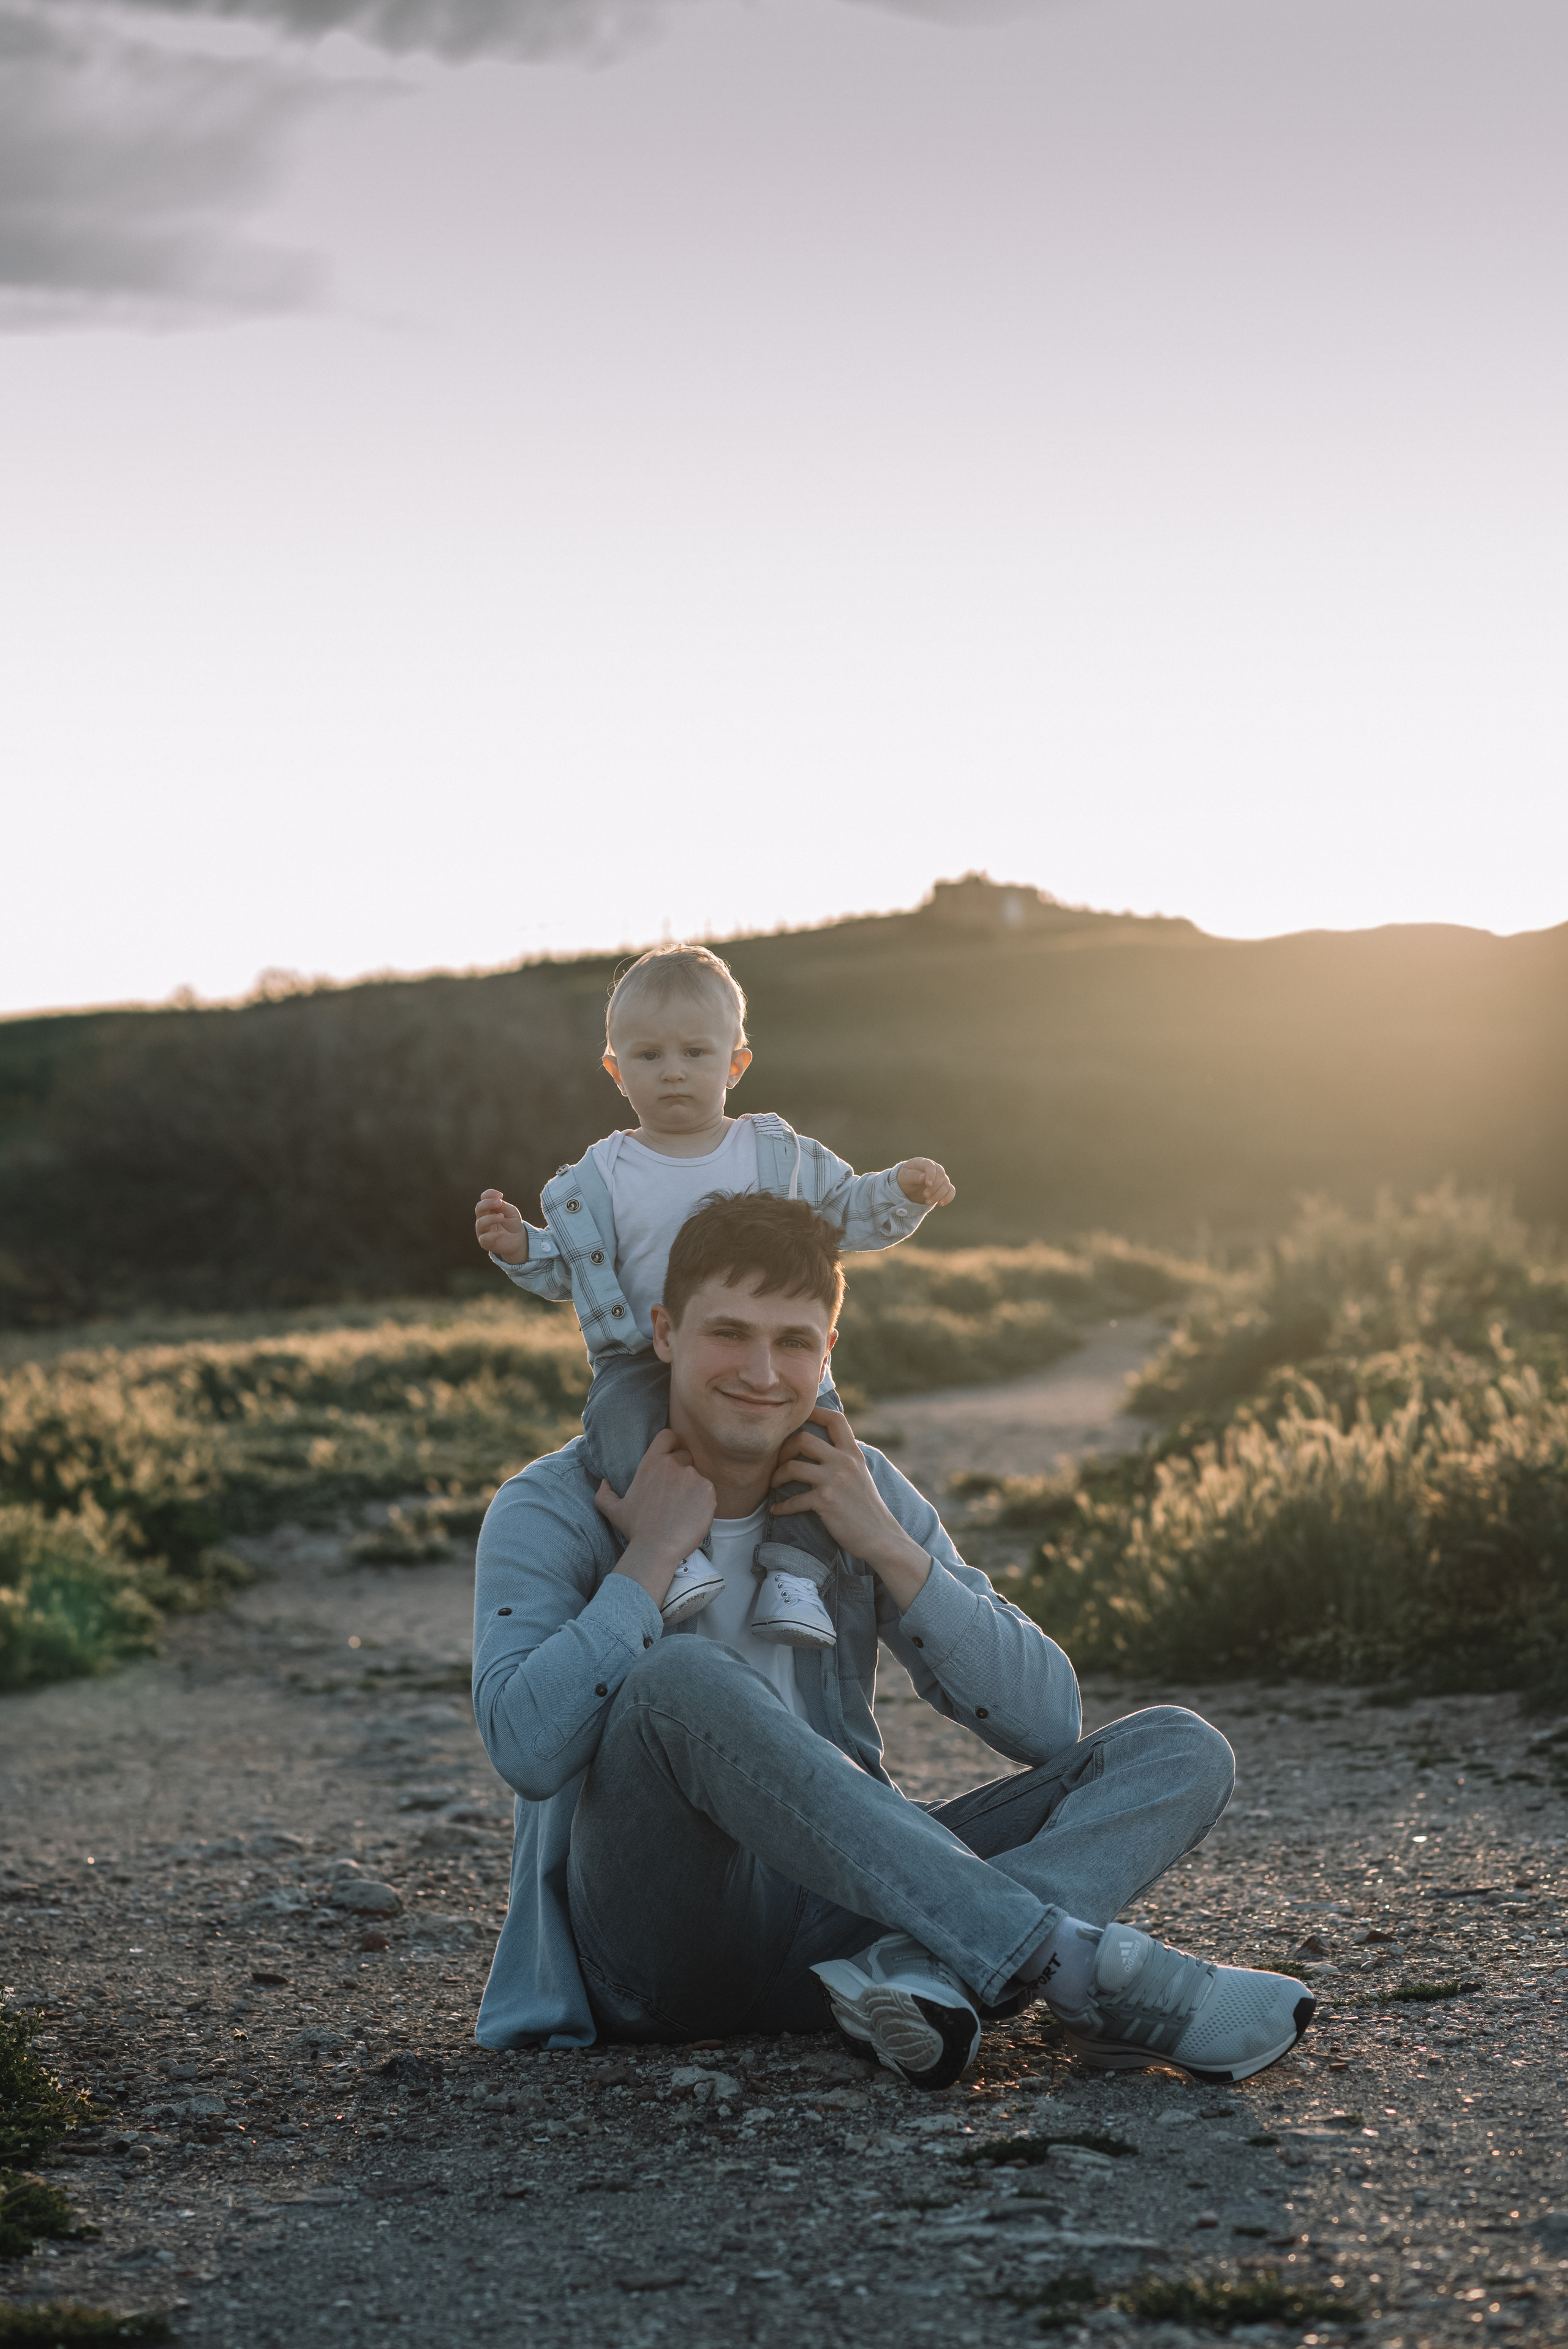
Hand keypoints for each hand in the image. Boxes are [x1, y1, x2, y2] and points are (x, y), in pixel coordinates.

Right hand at [475, 1188, 527, 1263]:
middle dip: (488, 1203)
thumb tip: (497, 1200)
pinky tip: (501, 1233)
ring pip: (480, 1222)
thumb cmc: (512, 1223)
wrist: (518, 1239)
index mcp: (488, 1208)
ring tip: (501, 1217)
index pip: (484, 1198)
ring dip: (490, 1218)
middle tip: (499, 1202)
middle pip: (479, 1208)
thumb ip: (503, 1206)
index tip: (500, 1195)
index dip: (489, 1194)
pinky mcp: (485, 1242)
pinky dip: (493, 1235)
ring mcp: (482, 1230)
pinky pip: (484, 1238)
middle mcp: (483, 1217)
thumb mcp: (511, 1212)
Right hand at [596, 1429, 716, 1606]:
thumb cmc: (636, 1529)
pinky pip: (708, 1490)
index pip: (668, 1436)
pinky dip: (703, 1500)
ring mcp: (692, 1476)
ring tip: (685, 1507)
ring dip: (693, 1486)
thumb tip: (604, 1482)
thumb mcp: (613, 1511)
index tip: (672, 1454)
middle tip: (677, 1491)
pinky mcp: (707, 1490)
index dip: (672, 1442)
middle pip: (685, 1455)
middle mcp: (673, 1464)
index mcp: (651, 1463)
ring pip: (697, 1475)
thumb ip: (604, 1494)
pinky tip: (694, 1514)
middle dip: (683, 1469)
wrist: (657, 1548)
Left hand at [770, 1408, 931, 1611]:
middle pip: (804, 1439)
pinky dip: (781, 1507)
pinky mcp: (826, 1502)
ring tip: (774, 1484)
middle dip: (784, 1448)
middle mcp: (844, 1462)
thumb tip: (824, 1448)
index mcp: (853, 1454)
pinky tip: (776, 1510)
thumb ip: (845, 1459)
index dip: (813, 1412)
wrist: (882, 1537)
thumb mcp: (861, 1475)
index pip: (835, 1419)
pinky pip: (794, 1500)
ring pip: (793, 1466)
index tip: (796, 1417)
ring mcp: (834, 1481)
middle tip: (778, 1460)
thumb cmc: (868, 1509)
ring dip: (777, 1475)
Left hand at [896, 1158, 955, 1207]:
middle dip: (934, 1187)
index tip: (928, 1184)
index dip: (931, 1174)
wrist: (906, 1188)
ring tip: (928, 1202)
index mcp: (922, 1163)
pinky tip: (941, 1204)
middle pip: (941, 1175)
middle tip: (925, 1195)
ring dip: (939, 1194)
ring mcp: (939, 1178)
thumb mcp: (905, 1177)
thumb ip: (914, 1176)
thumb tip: (924, 1177)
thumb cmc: (904, 1179)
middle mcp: (934, 1169)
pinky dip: (948, 1197)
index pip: (930, 1165)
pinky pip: (951, 1191)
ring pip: (946, 1184)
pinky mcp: (943, 1188)